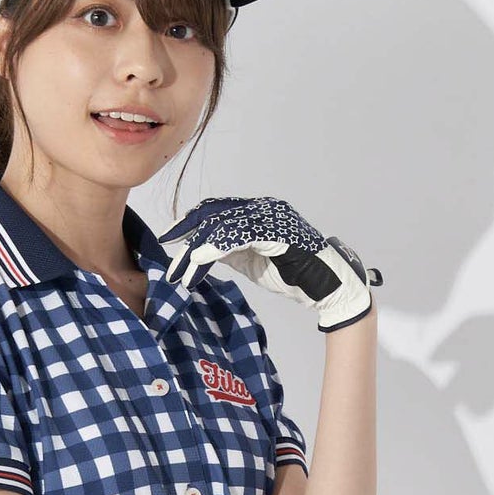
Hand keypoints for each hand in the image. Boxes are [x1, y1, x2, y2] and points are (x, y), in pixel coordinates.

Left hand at [155, 195, 382, 331]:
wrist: (325, 285)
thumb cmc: (291, 274)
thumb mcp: (250, 260)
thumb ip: (228, 250)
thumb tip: (200, 250)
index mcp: (256, 211)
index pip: (214, 211)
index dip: (188, 223)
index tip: (168, 239)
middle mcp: (262, 208)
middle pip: (213, 215)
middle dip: (186, 235)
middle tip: (168, 257)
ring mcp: (270, 217)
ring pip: (223, 226)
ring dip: (198, 251)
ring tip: (182, 272)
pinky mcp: (276, 232)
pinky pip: (238, 236)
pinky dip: (215, 248)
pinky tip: (199, 262)